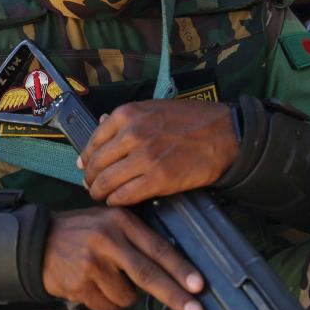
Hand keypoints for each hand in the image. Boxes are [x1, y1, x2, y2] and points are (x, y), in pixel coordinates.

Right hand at [41, 207, 204, 309]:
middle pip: (148, 274)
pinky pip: (107, 306)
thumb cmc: (84, 232)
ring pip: (127, 297)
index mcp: (120, 221)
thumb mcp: (110, 221)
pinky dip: (107, 303)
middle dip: (175, 297)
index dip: (180, 268)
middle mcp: (106, 240)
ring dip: (125, 297)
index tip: (199, 286)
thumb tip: (175, 268)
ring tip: (107, 278)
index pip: (157, 247)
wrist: (38, 240)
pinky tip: (93, 286)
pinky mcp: (78, 285)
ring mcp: (91, 264)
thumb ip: (137, 238)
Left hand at [79, 100, 237, 205]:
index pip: (93, 142)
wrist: (224, 133)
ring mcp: (144, 158)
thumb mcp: (153, 108)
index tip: (85, 167)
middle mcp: (132, 134)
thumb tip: (100, 125)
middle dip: (90, 179)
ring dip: (100, 193)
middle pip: (96, 165)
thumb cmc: (191, 120)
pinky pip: (125, 196)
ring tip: (102, 196)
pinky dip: (117, 201)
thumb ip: (126, 119)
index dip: (86, 159)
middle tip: (92, 186)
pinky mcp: (159, 179)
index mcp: (127, 114)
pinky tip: (118, 201)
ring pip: (106, 182)